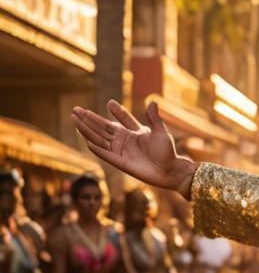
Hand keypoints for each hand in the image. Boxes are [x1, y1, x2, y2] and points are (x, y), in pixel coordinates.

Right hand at [71, 101, 196, 197]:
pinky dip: (96, 147)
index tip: (110, 103)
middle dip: (89, 119)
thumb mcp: (160, 132)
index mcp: (134, 132)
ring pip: (99, 138)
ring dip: (86, 130)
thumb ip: (153, 118)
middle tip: (76, 109)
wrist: (170, 170)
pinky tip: (85, 140)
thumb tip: (152, 101)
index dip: (116, 112)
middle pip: (102, 128)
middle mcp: (124, 140)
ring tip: (75, 119)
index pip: (121, 120)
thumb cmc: (167, 152)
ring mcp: (121, 151)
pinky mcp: (120, 162)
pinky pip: (104, 153)